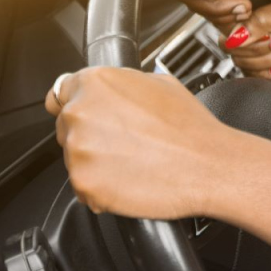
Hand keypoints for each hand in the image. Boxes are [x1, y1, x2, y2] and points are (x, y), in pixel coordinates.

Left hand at [45, 68, 241, 219]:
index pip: (60, 94)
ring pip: (75, 159)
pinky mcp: (84, 183)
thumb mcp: (160, 83)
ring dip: (97, 163)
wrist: (210, 165)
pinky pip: (84, 187)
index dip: (76, 106)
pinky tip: (132, 180)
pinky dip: (103, 188)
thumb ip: (123, 83)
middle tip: (125, 143)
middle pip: (66, 127)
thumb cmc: (191, 128)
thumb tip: (113, 88)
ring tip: (134, 162)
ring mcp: (79, 150)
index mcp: (96, 83)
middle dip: (90, 136)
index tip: (87, 118)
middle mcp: (81, 113)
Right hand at [222, 0, 270, 77]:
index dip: (241, 28)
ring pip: (241, 61)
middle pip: (232, 44)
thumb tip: (236, 35)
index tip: (267, 30)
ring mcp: (256, 46)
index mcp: (255, 6)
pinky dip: (269, 73)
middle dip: (263, 46)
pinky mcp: (262, 65)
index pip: (225, 18)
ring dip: (270, 59)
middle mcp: (252, 25)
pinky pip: (250, 75)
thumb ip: (263, 20)